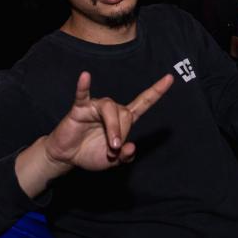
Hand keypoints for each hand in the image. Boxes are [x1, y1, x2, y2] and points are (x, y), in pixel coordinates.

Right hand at [41, 71, 173, 171]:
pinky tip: (85, 76)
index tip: (169, 78)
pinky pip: (82, 95)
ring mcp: (96, 107)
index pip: (143, 103)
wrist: (68, 158)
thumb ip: (126, 156)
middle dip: (122, 134)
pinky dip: (83, 85)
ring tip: (111, 146)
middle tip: (112, 151)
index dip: (156, 92)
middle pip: (126, 113)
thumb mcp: (114, 162)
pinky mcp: (80, 108)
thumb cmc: (91, 154)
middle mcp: (111, 110)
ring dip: (113, 128)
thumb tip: (131, 146)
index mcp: (122, 120)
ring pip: (111, 108)